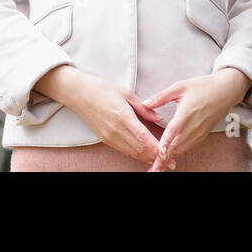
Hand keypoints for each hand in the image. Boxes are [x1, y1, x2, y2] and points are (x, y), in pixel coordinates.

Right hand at [51, 68, 167, 163]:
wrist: (79, 94)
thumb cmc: (103, 89)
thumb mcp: (126, 93)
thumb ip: (144, 108)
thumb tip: (159, 118)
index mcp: (123, 116)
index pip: (144, 138)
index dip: (158, 148)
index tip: (170, 153)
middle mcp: (116, 130)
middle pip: (140, 150)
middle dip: (156, 157)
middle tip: (171, 161)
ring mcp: (109, 137)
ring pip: (132, 153)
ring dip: (147, 159)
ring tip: (162, 161)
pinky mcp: (105, 139)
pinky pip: (124, 151)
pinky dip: (137, 155)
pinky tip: (146, 155)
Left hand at [141, 69, 249, 170]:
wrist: (225, 91)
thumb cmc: (202, 86)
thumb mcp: (179, 86)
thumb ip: (161, 96)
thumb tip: (144, 104)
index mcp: (186, 112)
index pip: (174, 131)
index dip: (166, 143)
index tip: (158, 154)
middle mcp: (193, 126)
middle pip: (177, 146)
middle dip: (164, 158)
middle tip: (153, 169)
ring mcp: (199, 132)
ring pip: (182, 149)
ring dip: (170, 158)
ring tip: (158, 167)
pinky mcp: (202, 135)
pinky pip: (188, 147)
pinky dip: (178, 153)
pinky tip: (169, 157)